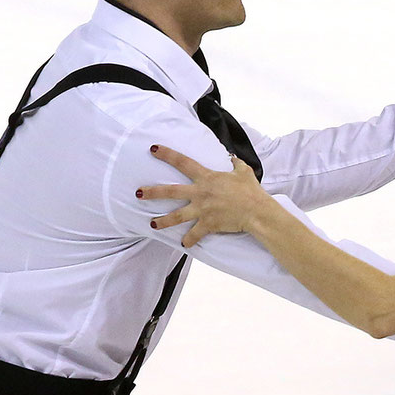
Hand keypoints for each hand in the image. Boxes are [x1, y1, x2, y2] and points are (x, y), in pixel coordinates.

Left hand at [138, 144, 271, 246]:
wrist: (257, 211)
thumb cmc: (251, 191)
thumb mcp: (244, 171)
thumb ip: (235, 163)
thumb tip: (231, 157)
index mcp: (207, 177)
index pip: (183, 162)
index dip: (167, 154)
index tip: (153, 148)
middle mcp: (200, 193)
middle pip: (170, 191)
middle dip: (152, 192)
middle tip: (137, 193)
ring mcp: (202, 210)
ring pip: (177, 216)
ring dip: (163, 221)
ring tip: (152, 224)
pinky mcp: (208, 224)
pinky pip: (194, 235)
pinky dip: (189, 241)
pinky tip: (184, 245)